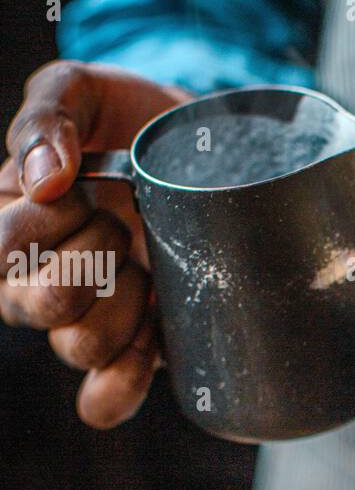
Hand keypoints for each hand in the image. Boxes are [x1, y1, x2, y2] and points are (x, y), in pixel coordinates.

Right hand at [2, 61, 189, 426]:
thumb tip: (43, 177)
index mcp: (10, 228)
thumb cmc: (125, 117)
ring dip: (121, 306)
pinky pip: (104, 400)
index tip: (76, 188)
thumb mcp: (80, 89)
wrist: (201, 144)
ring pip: (78, 347)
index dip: (38, 225)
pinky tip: (148, 344)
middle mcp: (36, 283)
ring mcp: (87, 320)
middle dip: (90, 256)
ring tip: (145, 264)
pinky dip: (122, 382)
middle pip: (38, 305)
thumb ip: (48, 114)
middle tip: (117, 221)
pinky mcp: (136, 347)